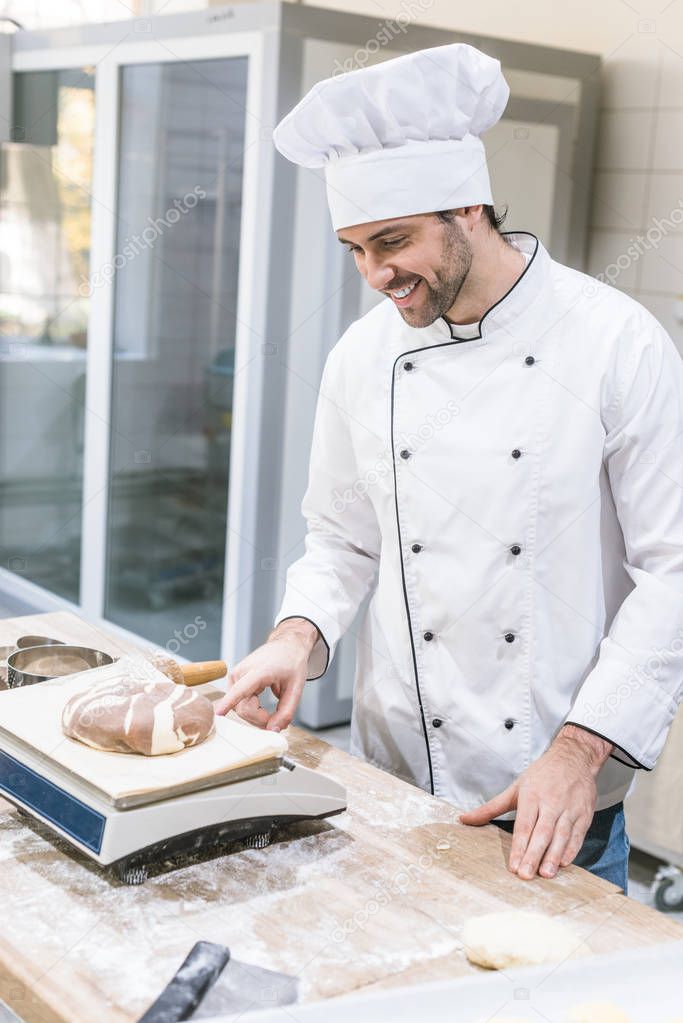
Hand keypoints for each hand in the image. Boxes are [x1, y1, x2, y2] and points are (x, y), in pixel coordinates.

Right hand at [213, 619, 317, 731]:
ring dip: (254, 715)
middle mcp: (242, 672)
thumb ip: (286, 712)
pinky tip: (261, 707)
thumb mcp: (296, 688)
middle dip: (259, 719)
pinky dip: (250, 709)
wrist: (286, 646)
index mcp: (260, 670)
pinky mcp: (234, 680)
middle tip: (276, 720)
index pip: (241, 689)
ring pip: (239, 707)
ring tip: (270, 712)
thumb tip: (273, 730)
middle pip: (243, 707)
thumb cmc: (291, 662)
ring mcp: (236, 675)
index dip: (229, 702)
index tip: (218, 713)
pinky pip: (239, 703)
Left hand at [459, 725, 611, 879]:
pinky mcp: (584, 815)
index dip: (519, 846)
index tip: (514, 866)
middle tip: (526, 875)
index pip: (524, 825)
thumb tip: (464, 819)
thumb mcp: (515, 788)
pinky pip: (577, 835)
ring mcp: (569, 809)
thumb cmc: (542, 775)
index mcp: (532, 795)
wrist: (574, 758)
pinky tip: (564, 863)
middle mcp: (551, 803)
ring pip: (561, 836)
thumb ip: (491, 807)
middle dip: (533, 855)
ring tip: (546, 874)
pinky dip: (571, 850)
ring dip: (553, 856)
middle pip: (542, 833)